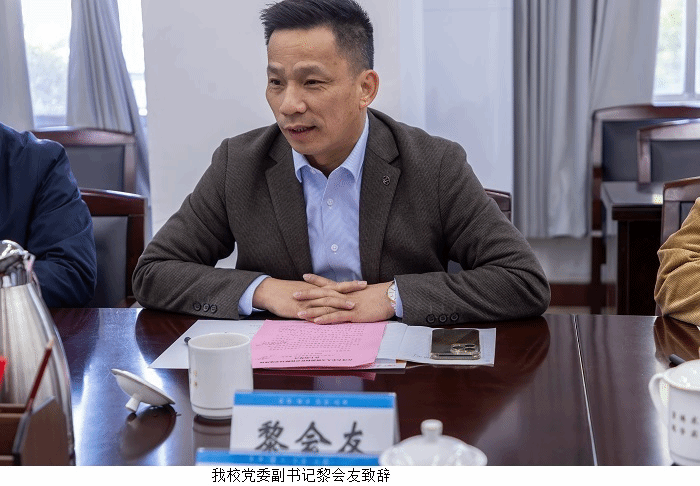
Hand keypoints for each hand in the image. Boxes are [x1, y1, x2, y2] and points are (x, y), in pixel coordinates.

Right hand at [252, 275, 366, 319]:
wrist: (269, 291)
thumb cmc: (286, 292)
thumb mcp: (304, 292)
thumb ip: (317, 296)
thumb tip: (328, 299)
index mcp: (316, 289)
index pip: (336, 286)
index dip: (349, 284)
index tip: (363, 283)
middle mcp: (314, 294)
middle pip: (335, 290)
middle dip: (350, 290)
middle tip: (364, 287)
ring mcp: (307, 302)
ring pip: (325, 302)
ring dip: (339, 303)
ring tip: (351, 306)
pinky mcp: (298, 310)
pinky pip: (311, 313)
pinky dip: (320, 316)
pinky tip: (329, 319)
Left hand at [294, 274, 394, 323]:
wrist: (391, 297)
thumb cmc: (381, 296)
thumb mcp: (366, 294)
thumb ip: (356, 295)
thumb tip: (351, 298)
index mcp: (347, 291)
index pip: (329, 283)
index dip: (316, 280)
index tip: (305, 276)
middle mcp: (345, 296)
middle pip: (323, 294)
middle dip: (308, 294)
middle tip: (293, 294)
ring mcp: (348, 305)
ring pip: (326, 307)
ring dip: (312, 310)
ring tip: (298, 312)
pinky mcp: (353, 314)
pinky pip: (337, 317)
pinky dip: (326, 319)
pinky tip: (316, 322)